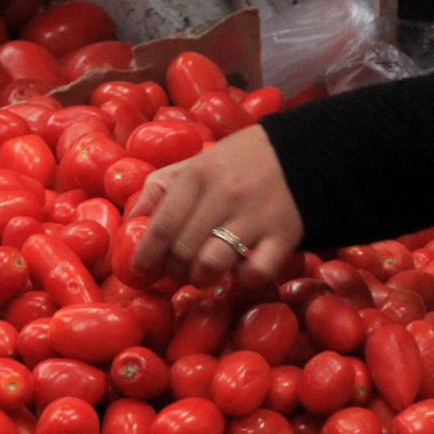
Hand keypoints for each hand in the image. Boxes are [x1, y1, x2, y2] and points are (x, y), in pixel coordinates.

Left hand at [129, 124, 303, 286]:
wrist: (303, 152)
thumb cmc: (239, 162)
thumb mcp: (197, 162)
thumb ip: (161, 187)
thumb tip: (130, 221)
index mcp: (198, 174)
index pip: (160, 226)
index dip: (145, 256)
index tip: (140, 271)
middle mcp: (224, 194)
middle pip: (182, 251)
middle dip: (173, 271)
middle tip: (177, 272)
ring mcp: (254, 216)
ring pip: (211, 265)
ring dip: (201, 279)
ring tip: (203, 275)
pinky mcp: (283, 235)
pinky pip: (255, 273)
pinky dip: (241, 281)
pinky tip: (238, 273)